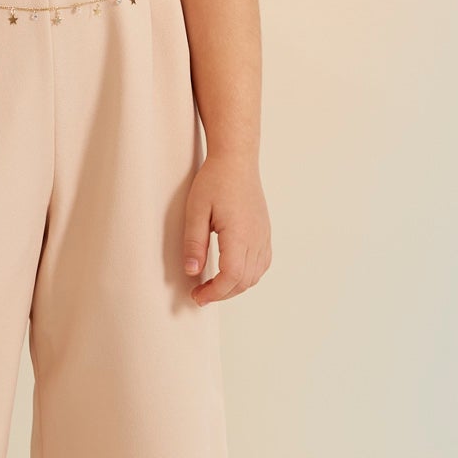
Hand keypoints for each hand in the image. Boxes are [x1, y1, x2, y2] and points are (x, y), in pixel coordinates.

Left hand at [182, 154, 270, 305]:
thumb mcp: (196, 211)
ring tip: (213, 285)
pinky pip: (262, 264)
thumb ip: (194, 243)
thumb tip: (192, 272)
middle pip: (244, 281)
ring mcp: (264, 236)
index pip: (232, 276)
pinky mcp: (265, 232)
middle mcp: (257, 238)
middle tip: (200, 295)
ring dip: (235, 287)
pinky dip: (247, 276)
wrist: (236, 161)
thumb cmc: (215, 181)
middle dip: (222, 293)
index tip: (197, 296)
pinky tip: (231, 273)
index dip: (214, 292)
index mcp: (240, 234)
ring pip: (255, 275)